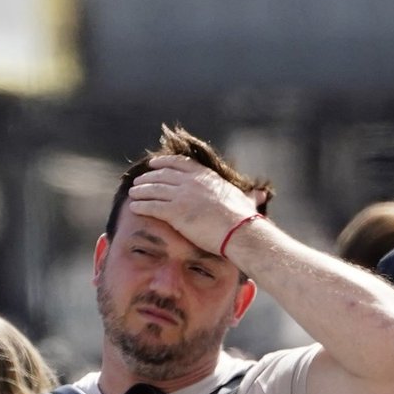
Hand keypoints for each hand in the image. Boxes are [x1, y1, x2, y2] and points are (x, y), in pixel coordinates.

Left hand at [127, 155, 258, 254]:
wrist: (239, 231)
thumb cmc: (244, 219)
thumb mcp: (245, 199)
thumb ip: (246, 195)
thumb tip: (260, 195)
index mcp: (206, 175)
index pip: (179, 163)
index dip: (164, 162)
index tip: (154, 163)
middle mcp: (191, 181)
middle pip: (162, 174)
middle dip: (148, 177)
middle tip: (139, 180)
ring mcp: (182, 195)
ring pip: (154, 189)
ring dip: (141, 190)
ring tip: (133, 192)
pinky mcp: (175, 211)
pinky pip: (152, 206)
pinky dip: (141, 205)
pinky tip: (134, 208)